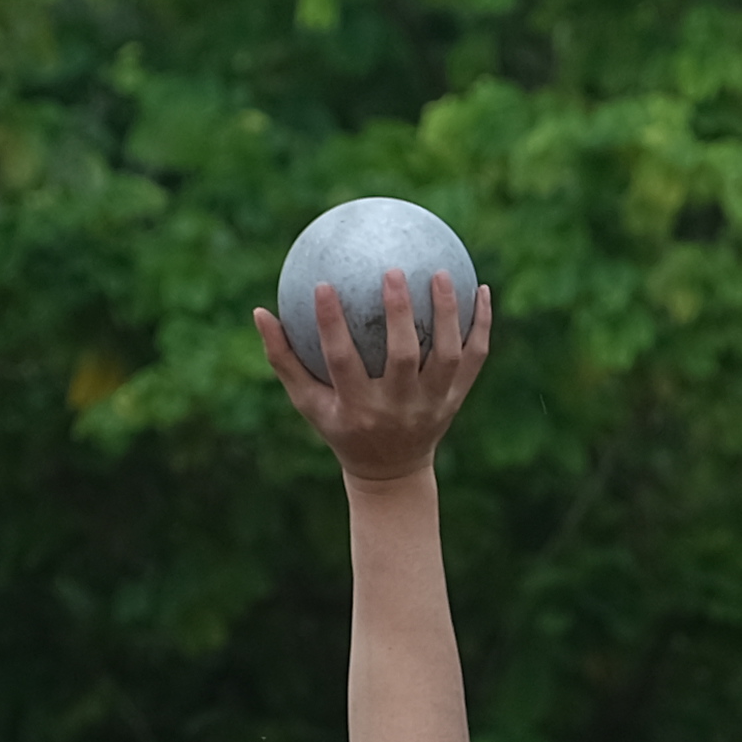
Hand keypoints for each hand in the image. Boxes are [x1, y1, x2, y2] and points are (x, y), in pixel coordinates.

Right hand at [254, 272, 493, 489]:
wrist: (391, 471)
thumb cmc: (342, 427)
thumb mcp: (309, 403)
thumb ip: (285, 359)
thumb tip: (260, 311)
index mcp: (357, 408)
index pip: (342, 362)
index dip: (331, 325)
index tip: (321, 284)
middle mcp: (397, 407)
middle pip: (403, 357)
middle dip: (399, 314)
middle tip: (393, 270)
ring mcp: (432, 405)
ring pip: (446, 356)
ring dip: (447, 313)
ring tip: (442, 272)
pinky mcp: (456, 399)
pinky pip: (475, 357)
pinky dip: (481, 325)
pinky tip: (481, 290)